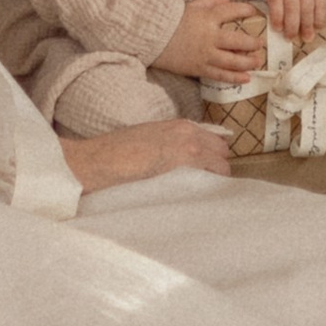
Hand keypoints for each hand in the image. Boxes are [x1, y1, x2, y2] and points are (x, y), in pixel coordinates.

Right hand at [63, 120, 232, 189]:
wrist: (102, 159)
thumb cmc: (116, 154)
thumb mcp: (148, 140)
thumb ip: (167, 146)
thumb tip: (176, 164)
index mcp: (178, 126)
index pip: (212, 140)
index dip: (211, 158)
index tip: (208, 173)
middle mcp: (188, 131)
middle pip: (222, 151)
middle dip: (217, 169)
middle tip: (207, 188)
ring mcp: (190, 144)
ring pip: (222, 165)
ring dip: (216, 180)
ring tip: (205, 197)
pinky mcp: (187, 160)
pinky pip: (215, 174)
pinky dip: (213, 186)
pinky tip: (204, 199)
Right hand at [150, 0, 266, 81]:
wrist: (151, 36)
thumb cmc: (171, 19)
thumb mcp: (191, 5)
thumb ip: (211, 0)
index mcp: (208, 17)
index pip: (232, 11)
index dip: (246, 11)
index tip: (255, 12)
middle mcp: (210, 36)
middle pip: (238, 41)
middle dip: (253, 43)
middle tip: (260, 44)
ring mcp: (206, 54)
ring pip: (233, 61)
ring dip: (248, 62)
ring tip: (257, 61)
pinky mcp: (199, 68)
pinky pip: (221, 75)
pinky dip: (235, 77)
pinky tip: (246, 78)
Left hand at [265, 0, 325, 45]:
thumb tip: (277, 23)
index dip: (277, 14)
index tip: (277, 29)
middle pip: (293, 5)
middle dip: (292, 24)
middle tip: (291, 38)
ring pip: (308, 6)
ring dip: (307, 25)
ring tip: (307, 38)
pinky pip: (321, 3)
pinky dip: (320, 17)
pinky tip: (318, 27)